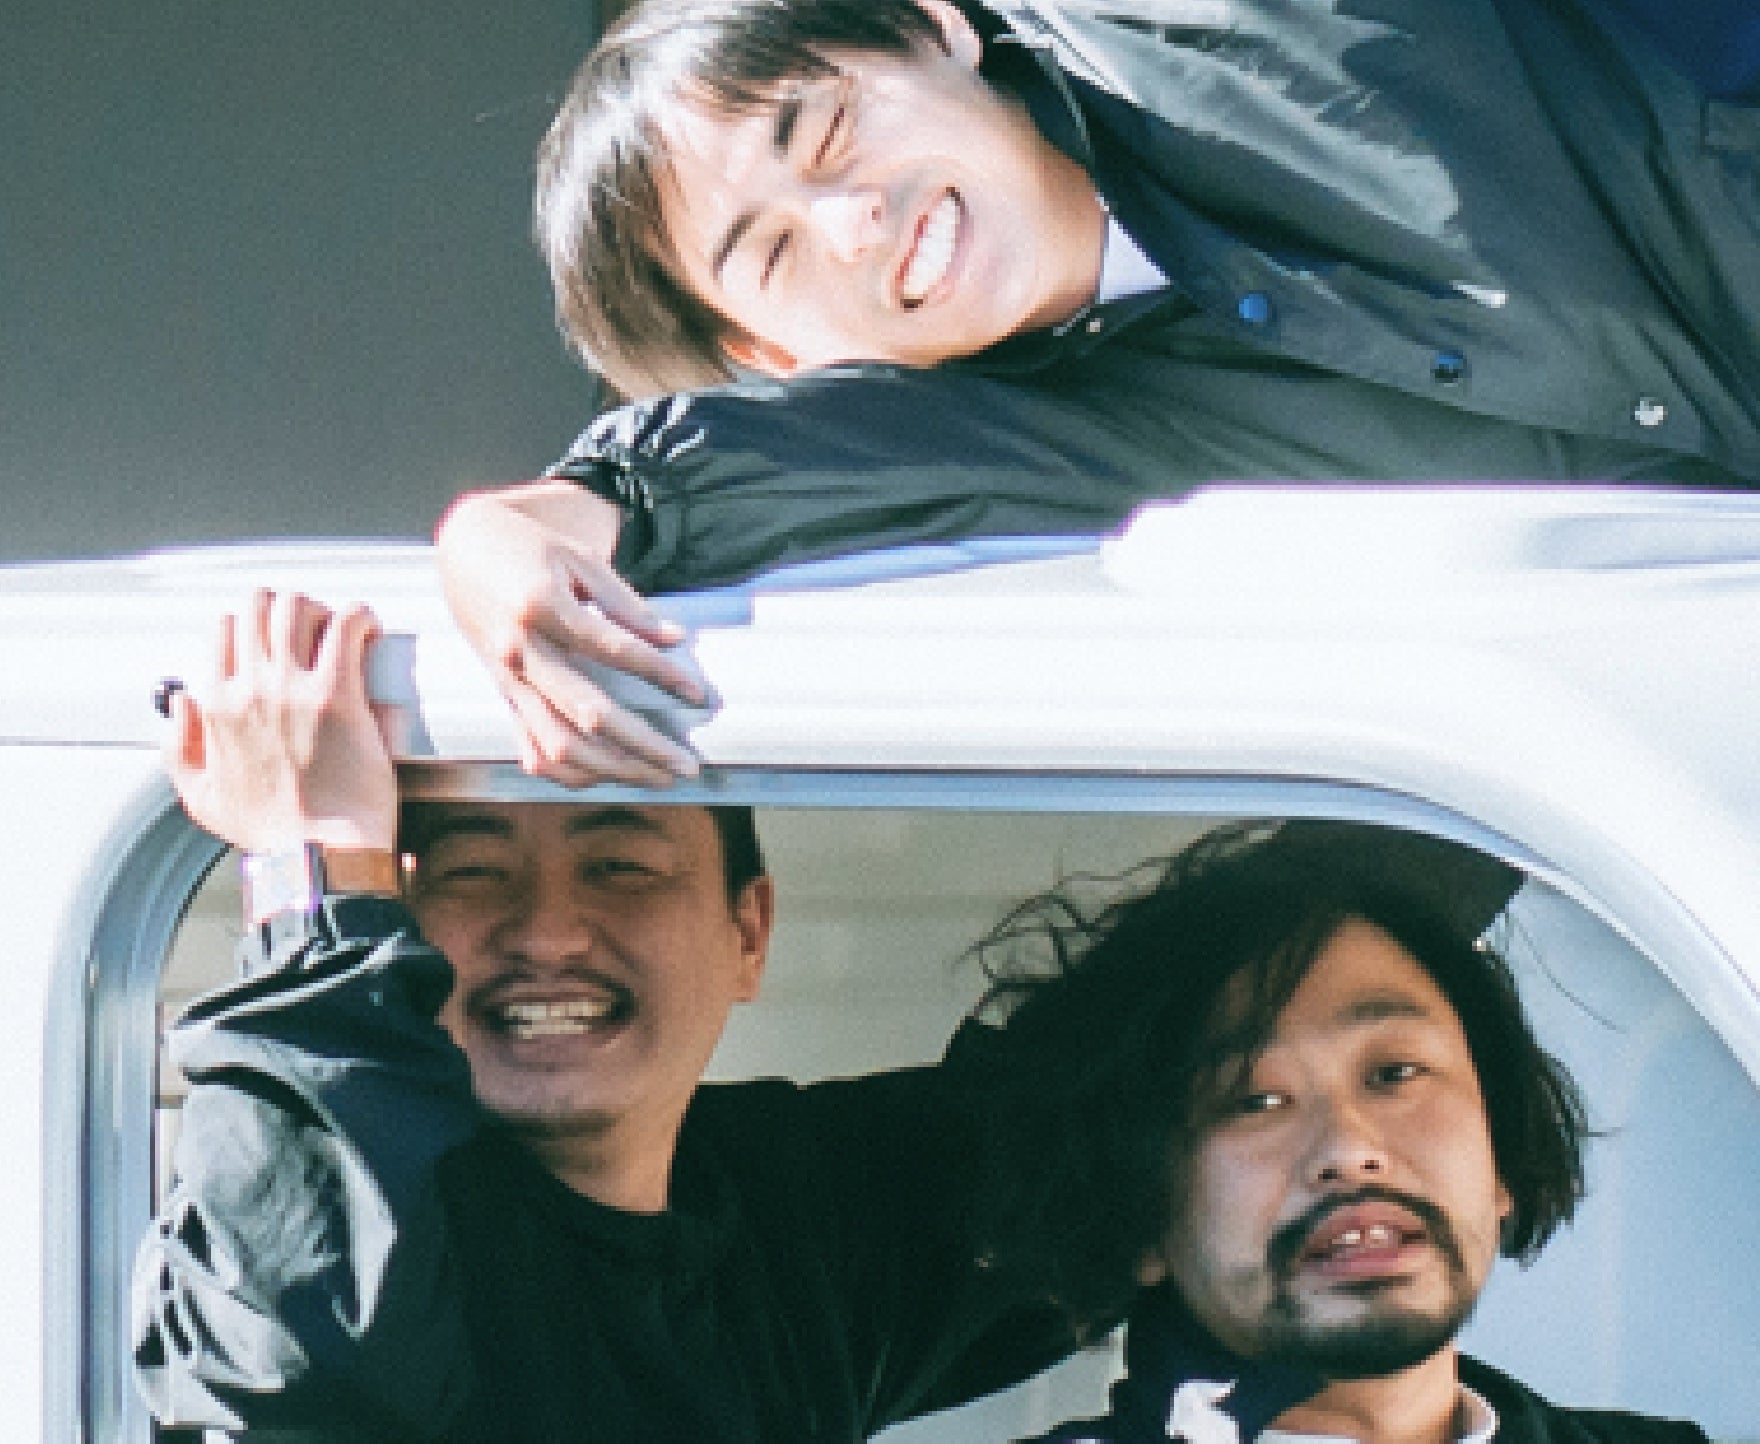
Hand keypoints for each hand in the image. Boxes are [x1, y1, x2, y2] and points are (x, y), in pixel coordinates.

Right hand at [164, 591, 398, 852]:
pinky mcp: (337, 697)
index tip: (281, 638)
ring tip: (344, 627)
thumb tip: (183, 703)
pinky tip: (368, 627)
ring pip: (299, 608)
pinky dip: (359, 616)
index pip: (226, 628)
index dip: (256, 622)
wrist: (316, 856)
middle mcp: (249, 689)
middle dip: (290, 606)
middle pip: (261, 606)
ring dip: (323, 608)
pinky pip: (344, 629)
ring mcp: (292, 689)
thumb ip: (179, 748)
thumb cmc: (271, 833)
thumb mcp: (200, 797)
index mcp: (216, 706)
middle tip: (316, 627)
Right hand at [434, 481, 705, 787]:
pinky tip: (610, 774)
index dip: (660, 674)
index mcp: (541, 607)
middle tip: (687, 765)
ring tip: (658, 776)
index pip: (613, 650)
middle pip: (589, 713)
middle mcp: (520, 651)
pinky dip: (571, 773)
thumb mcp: (580, 560)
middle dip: (644, 746)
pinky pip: (533, 750)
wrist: (466, 549)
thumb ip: (626, 605)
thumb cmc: (531, 550)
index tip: (697, 694)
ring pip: (559, 745)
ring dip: (613, 770)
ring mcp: (508, 681)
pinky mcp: (503, 697)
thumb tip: (676, 640)